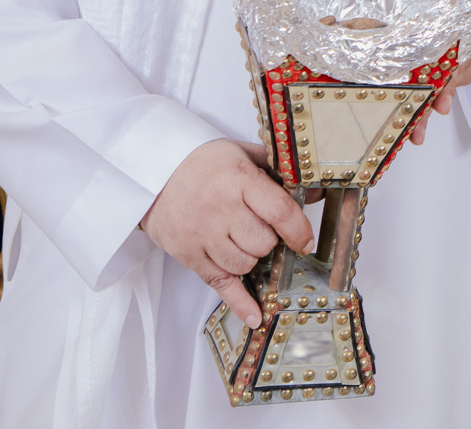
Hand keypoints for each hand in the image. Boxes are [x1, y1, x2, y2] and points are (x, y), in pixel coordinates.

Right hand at [142, 139, 312, 324]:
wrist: (154, 176)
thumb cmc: (203, 164)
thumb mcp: (242, 154)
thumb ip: (278, 172)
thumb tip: (316, 193)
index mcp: (238, 179)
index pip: (279, 211)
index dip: (298, 230)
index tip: (305, 240)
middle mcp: (220, 208)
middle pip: (263, 242)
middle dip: (271, 241)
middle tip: (262, 229)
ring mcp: (202, 234)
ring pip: (245, 264)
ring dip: (253, 258)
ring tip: (243, 241)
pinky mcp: (188, 254)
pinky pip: (219, 283)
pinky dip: (239, 303)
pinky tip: (254, 316)